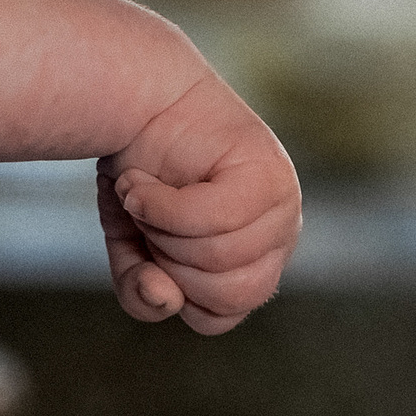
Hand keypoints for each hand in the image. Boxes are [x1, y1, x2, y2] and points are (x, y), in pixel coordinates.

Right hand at [95, 72, 300, 333]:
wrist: (134, 98)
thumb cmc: (140, 174)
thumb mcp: (131, 246)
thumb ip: (142, 291)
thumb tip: (166, 300)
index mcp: (257, 261)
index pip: (218, 316)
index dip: (171, 289)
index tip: (148, 243)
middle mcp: (280, 235)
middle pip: (225, 296)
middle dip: (169, 259)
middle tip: (150, 212)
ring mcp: (283, 206)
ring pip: (218, 261)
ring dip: (161, 230)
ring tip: (148, 189)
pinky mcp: (270, 177)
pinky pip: (212, 222)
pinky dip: (159, 207)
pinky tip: (141, 181)